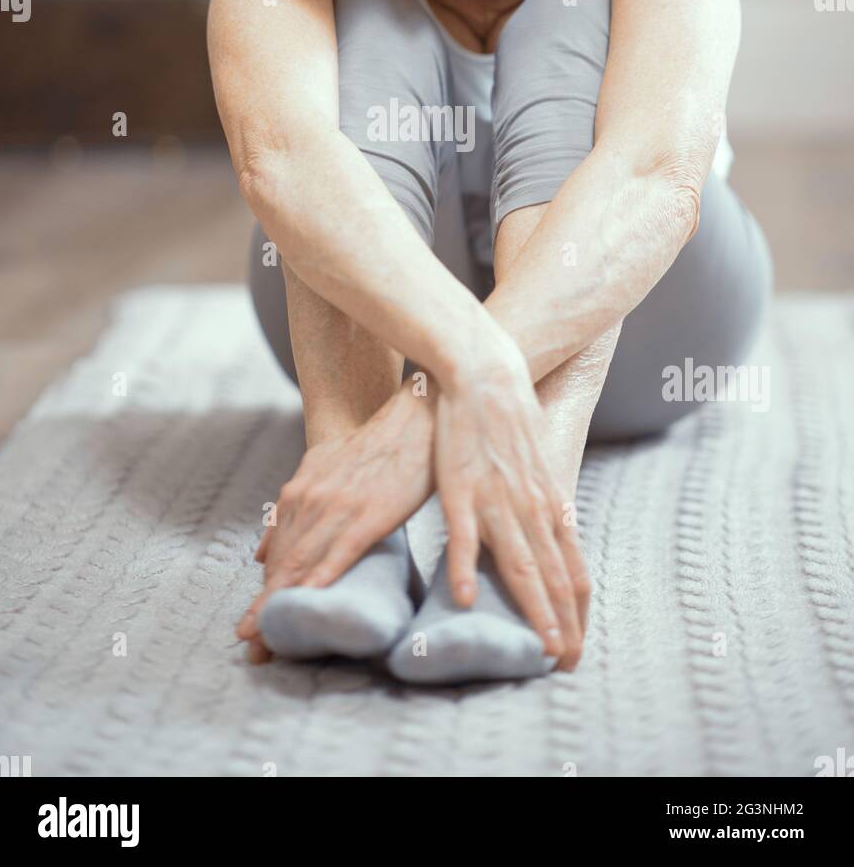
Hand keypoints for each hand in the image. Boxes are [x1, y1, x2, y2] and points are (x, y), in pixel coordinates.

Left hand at [236, 383, 434, 660]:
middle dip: (264, 610)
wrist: (411, 417)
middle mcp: (311, 501)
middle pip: (283, 565)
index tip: (245, 631)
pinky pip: (341, 551)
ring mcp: (339, 507)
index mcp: (299, 493)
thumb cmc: (371, 446)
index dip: (262, 595)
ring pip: (304, 564)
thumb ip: (289, 509)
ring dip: (284, 604)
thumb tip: (259, 553)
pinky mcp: (370, 513)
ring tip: (267, 643)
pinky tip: (311, 601)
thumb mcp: (319, 468)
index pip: (276, 554)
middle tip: (248, 649)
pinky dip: (323, 578)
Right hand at [435, 348, 589, 670]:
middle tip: (567, 664)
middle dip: (563, 625)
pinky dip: (464, 570)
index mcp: (550, 504)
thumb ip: (543, 503)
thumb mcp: (537, 466)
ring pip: (520, 566)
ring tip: (541, 650)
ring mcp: (498, 500)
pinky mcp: (461, 488)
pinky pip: (464, 535)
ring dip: (533, 612)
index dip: (577, 612)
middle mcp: (532, 508)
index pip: (574, 571)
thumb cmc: (509, 418)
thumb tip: (555, 533)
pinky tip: (465, 600)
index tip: (576, 647)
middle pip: (554, 578)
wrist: (486, 374)